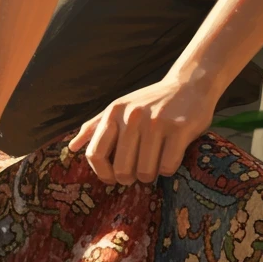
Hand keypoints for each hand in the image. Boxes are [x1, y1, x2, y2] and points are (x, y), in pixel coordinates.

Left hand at [69, 74, 218, 184]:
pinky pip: (167, 166)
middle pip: (122, 170)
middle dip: (130, 178)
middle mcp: (132, 117)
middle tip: (138, 173)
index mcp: (113, 113)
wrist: (190, 84)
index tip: (112, 178)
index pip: (95, 154)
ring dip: (150, 176)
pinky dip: (168, 170)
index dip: (102, 173)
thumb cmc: (151, 102)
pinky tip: (170, 159)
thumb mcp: (120, 108)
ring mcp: (157, 122)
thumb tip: (72, 147)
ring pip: (145, 172)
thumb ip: (95, 127)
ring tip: (155, 166)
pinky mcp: (180, 128)